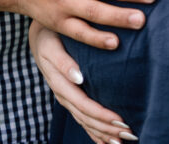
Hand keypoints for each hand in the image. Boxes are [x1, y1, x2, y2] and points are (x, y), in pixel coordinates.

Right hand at [29, 21, 136, 143]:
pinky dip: (93, 132)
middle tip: (128, 133)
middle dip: (106, 128)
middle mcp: (62, 94)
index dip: (101, 115)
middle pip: (85, 117)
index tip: (120, 119)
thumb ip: (64, 62)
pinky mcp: (68, 98)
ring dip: (102, 133)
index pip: (82, 104)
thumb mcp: (52, 45)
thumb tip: (79, 78)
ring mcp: (65, 98)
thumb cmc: (50, 35)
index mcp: (59, 82)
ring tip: (121, 141)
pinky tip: (105, 142)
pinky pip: (81, 119)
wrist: (40, 34)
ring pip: (84, 121)